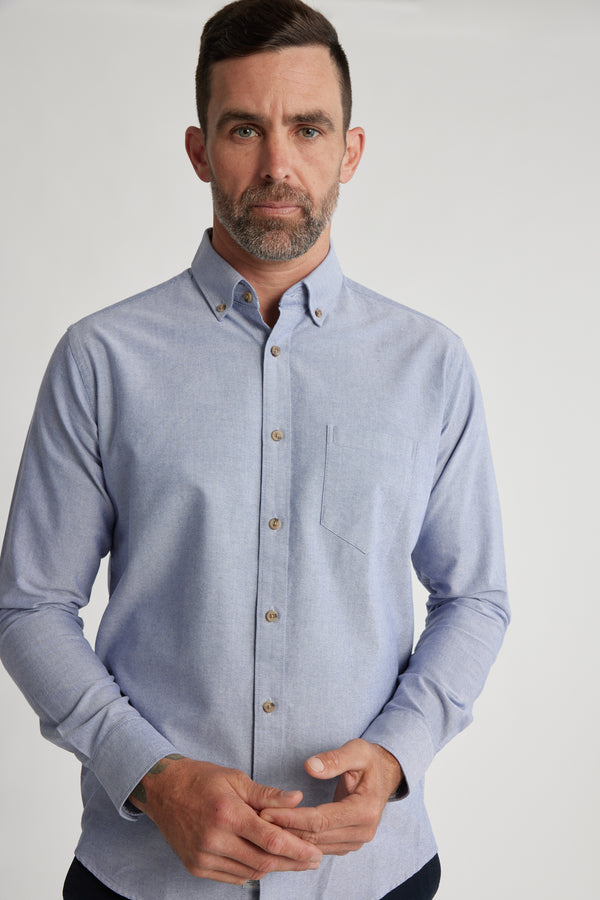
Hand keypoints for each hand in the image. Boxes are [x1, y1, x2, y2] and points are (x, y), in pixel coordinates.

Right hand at [129, 756, 322, 883]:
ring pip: (249, 872)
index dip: (296, 849)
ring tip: (292, 860)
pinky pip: (232, 877)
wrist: (163, 790)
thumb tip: (297, 799)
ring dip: (273, 867)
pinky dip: (251, 871)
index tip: (315, 853)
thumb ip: (268, 795)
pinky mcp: (195, 866)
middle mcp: (214, 839)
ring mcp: (203, 856)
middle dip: (291, 863)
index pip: (270, 840)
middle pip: (262, 861)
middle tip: (312, 860)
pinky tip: (263, 862)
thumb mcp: (236, 779)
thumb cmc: (202, 780)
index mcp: (227, 814)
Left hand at [260, 739, 403, 855]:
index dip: (292, 817)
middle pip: (316, 837)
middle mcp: (363, 831)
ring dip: (290, 839)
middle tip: (258, 819)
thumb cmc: (369, 760)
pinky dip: (300, 841)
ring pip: (316, 846)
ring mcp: (356, 841)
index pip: (321, 820)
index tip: (267, 811)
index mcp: (365, 810)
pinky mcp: (348, 843)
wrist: (385, 775)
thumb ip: (334, 758)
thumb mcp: (357, 750)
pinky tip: (281, 833)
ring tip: (264, 828)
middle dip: (285, 829)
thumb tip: (310, 766)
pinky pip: (321, 847)